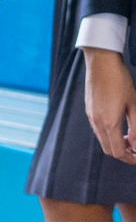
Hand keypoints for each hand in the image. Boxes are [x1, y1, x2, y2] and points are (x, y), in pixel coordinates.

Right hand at [84, 48, 135, 163]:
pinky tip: (119, 126)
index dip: (131, 158)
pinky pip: (98, 130)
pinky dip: (109, 135)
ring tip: (130, 138)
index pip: (118, 152)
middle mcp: (97, 122)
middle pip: (109, 149)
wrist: (101, 63)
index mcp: (109, 122)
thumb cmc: (120, 81)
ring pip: (103, 140)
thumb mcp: (134, 105)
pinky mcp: (89, 110)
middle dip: (123, 154)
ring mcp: (91, 116)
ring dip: (116, 144)